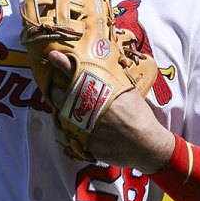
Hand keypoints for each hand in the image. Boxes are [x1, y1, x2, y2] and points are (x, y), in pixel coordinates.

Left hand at [46, 51, 175, 172]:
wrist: (146, 144)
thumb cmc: (139, 115)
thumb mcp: (128, 92)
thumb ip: (114, 80)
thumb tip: (109, 67)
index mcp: (99, 91)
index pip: (76, 73)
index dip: (63, 63)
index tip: (53, 56)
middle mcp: (88, 107)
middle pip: (61, 95)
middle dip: (56, 89)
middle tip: (57, 86)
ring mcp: (84, 125)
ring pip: (64, 113)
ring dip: (65, 108)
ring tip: (73, 106)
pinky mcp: (83, 141)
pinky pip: (73, 132)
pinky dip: (77, 128)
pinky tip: (86, 126)